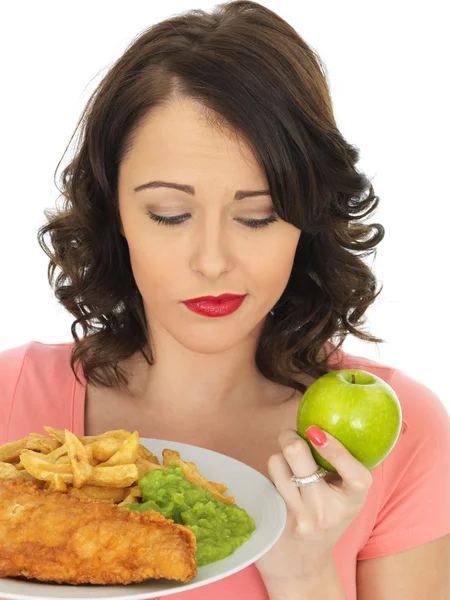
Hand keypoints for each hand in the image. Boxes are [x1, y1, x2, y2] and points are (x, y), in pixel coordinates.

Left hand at [255, 427, 372, 583]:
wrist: (303, 568)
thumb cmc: (326, 519)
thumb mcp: (345, 497)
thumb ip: (341, 465)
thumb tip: (319, 422)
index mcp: (353, 501)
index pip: (355, 475)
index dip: (335, 449)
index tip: (317, 432)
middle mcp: (325, 510)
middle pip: (296, 454)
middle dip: (290, 437)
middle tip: (292, 438)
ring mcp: (297, 516)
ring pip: (275, 462)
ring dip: (279, 459)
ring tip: (287, 470)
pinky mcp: (273, 519)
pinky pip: (264, 479)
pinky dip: (270, 478)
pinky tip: (278, 490)